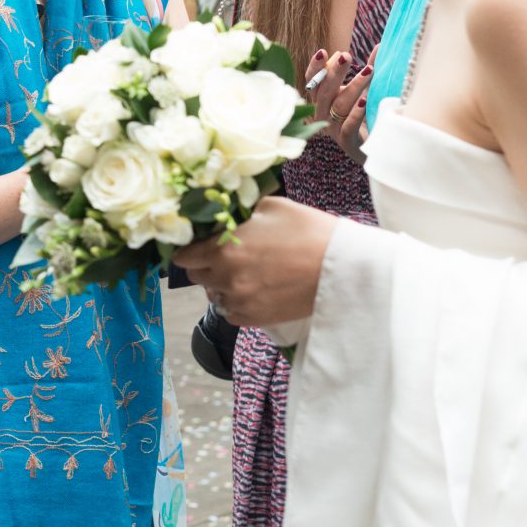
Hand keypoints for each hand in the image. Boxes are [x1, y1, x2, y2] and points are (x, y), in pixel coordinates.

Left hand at [174, 197, 337, 326]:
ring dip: (222, 285)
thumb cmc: (309, 230)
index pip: (184, 257)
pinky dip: (237, 302)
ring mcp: (240, 302)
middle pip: (197, 277)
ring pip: (214, 296)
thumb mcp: (270, 207)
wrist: (342, 268)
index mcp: (224, 250)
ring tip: (245, 274)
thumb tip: (225, 216)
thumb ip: (240, 213)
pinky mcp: (255, 319)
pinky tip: (254, 290)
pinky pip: (231, 313)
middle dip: (206, 266)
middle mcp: (226, 279)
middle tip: (226, 257)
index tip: (200, 245)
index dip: (190, 249)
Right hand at [304, 48, 374, 163]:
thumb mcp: (362, 90)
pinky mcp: (347, 141)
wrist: (370, 149)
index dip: (315, 67)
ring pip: (338, 105)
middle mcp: (322, 114)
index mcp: (321, 100)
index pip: (312, 81)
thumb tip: (380, 46)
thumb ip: (368, 69)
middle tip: (346, 56)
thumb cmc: (363, 115)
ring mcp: (333, 129)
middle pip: (323, 91)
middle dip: (334, 72)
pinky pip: (348, 126)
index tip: (323, 51)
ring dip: (353, 87)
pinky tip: (364, 101)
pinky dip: (355, 113)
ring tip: (369, 71)